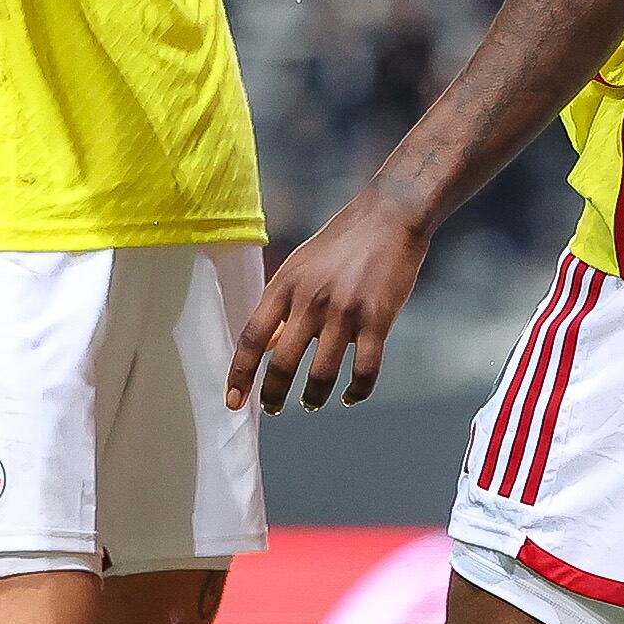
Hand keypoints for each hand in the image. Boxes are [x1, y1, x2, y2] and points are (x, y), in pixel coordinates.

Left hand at [226, 186, 432, 411]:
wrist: (390, 215)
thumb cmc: (342, 243)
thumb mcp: (299, 268)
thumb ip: (281, 308)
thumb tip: (262, 348)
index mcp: (285, 285)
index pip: (252, 338)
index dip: (240, 374)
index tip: (233, 400)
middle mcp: (310, 300)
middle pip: (282, 364)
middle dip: (274, 396)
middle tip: (273, 408)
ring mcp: (344, 311)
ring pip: (321, 375)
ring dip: (313, 398)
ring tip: (312, 403)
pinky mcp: (378, 319)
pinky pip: (364, 371)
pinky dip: (356, 392)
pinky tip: (350, 396)